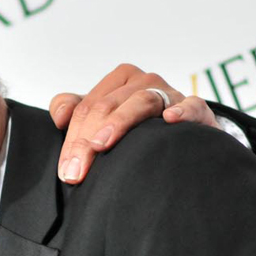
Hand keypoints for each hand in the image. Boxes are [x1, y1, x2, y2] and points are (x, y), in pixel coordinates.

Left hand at [50, 64, 217, 183]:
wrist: (185, 139)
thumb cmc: (137, 130)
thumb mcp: (101, 119)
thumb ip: (74, 111)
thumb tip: (58, 117)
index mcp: (118, 81)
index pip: (86, 107)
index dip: (72, 140)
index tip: (67, 172)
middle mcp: (143, 81)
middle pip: (106, 106)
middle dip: (86, 142)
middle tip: (75, 174)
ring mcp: (170, 93)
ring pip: (140, 101)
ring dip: (119, 123)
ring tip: (101, 144)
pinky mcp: (198, 109)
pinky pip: (192, 105)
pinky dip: (182, 110)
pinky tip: (171, 119)